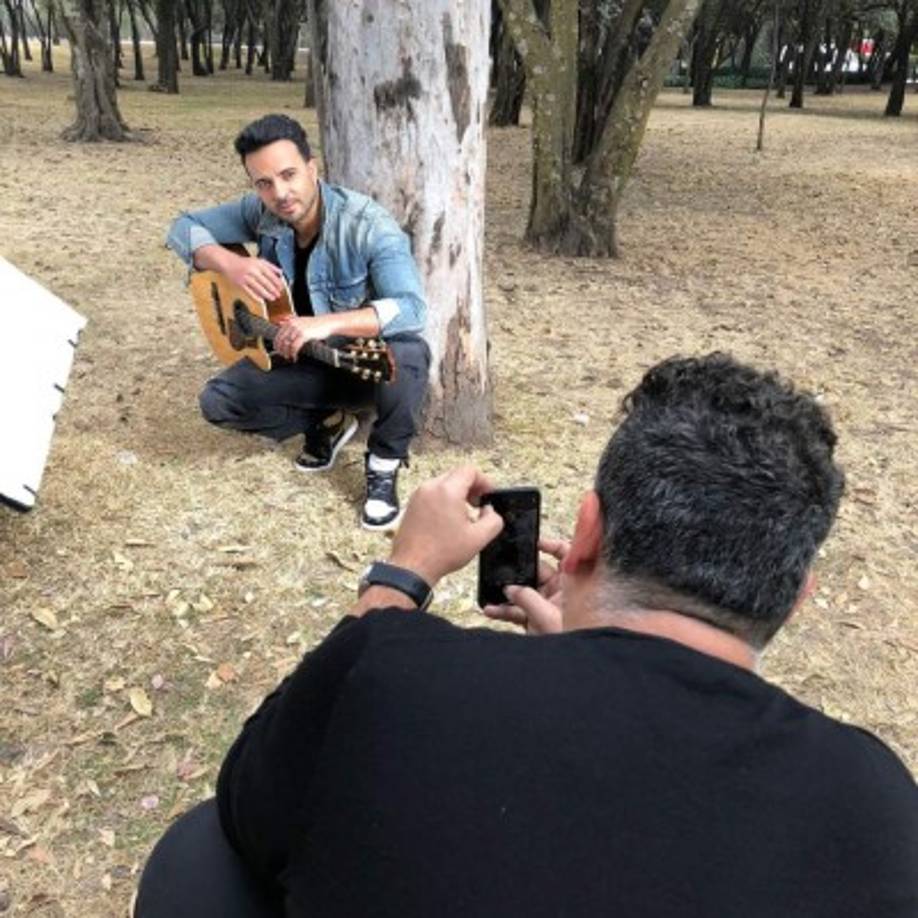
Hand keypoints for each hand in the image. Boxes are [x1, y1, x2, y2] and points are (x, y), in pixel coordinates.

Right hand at [225, 255, 284, 301]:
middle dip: (273, 290)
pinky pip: (249, 292)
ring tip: (272, 298)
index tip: (281, 287)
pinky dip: (255, 297)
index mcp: (258, 264)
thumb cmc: (245, 263)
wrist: (229, 263)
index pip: (270, 274)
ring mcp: (246, 278)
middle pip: (265, 282)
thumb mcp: (259, 261)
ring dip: (266, 294)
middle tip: (278, 295)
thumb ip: (271, 266)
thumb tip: (281, 272)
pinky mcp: (240, 284)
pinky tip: (261, 300)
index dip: (277, 282)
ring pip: (258, 288)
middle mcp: (252, 271)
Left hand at [273, 315, 333, 359]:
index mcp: (290, 322)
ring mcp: (298, 329)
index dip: (276, 344)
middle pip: (281, 340)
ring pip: (287, 344)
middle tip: (282, 355)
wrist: (327, 323)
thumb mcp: (301, 321)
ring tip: (289, 357)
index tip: (277, 350)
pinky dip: (293, 353)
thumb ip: (291, 323)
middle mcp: (292, 324)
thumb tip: (280, 324)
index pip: (278, 334)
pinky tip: (295, 356)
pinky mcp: (304, 335)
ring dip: (287, 352)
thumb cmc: (315, 324)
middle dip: (280, 350)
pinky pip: (295, 346)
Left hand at [388, 465, 504, 586]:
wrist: (413, 566)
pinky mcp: (411, 505)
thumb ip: (493, 520)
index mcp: (447, 491)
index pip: (470, 470)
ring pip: (443, 484)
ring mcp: (418, 496)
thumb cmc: (440, 553)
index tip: (487, 494)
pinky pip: (432, 494)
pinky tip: (448, 520)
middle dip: (471, 487)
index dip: (484, 481)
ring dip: (457, 494)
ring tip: (464, 514)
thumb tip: (490, 511)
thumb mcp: (479, 538)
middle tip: (478, 504)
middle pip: (456, 475)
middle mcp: (430, 488)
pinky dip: (443, 500)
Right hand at [482, 537, 567, 634]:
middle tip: (504, 570)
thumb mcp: (548, 616)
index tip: (535, 543)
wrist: (566, 666)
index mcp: (571, 584)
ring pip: (523, 592)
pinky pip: (517, 610)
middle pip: (537, 572)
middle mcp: (559, 592)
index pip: (565, 555)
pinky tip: (490, 610)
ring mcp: (546, 605)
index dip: (552, 545)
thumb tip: (510, 588)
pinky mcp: (534, 620)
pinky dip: (503, 610)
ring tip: (491, 592)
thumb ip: (527, 598)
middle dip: (519, 572)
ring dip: (506, 593)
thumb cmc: (573, 639)